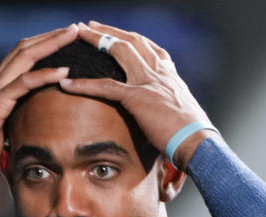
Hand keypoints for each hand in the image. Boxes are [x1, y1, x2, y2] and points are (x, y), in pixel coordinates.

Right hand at [0, 24, 79, 209]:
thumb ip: (12, 117)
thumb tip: (27, 122)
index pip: (21, 55)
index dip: (42, 44)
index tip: (63, 38)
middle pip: (26, 48)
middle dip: (51, 36)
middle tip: (74, 28)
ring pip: (26, 56)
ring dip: (52, 43)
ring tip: (73, 34)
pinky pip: (25, 83)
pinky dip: (45, 75)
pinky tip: (64, 71)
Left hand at [60, 21, 215, 169]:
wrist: (199, 142)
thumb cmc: (191, 134)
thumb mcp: (178, 111)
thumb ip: (165, 103)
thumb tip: (159, 111)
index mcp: (169, 74)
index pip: (147, 47)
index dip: (128, 37)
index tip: (114, 32)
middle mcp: (159, 71)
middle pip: (130, 41)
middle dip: (108, 31)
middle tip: (89, 25)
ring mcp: (148, 82)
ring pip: (118, 51)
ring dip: (96, 40)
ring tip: (77, 36)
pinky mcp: (137, 98)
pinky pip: (105, 87)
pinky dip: (84, 84)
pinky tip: (67, 83)